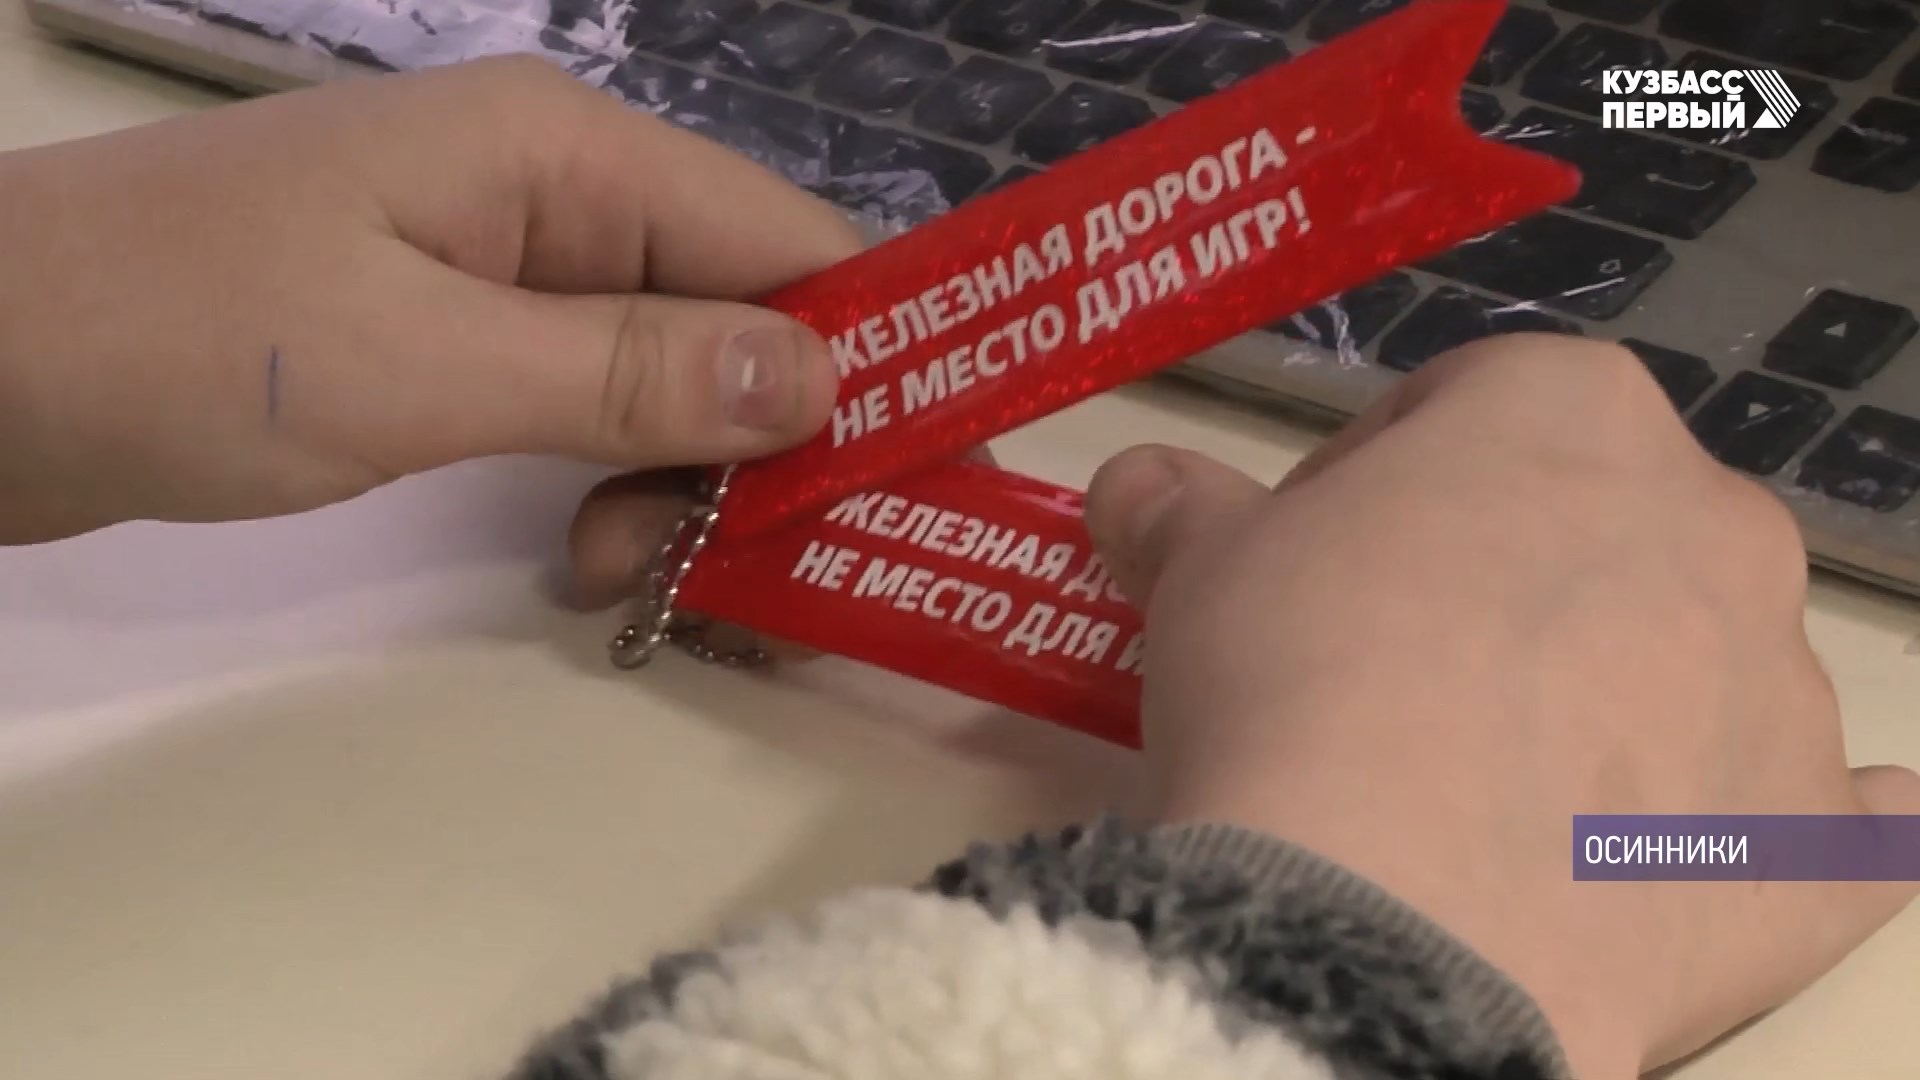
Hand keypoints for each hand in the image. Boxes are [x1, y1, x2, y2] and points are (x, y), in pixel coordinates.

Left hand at [0, 58, 854, 582]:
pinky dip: (610, 478)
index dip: (868, 354)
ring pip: (669, 369)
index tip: (911, 484)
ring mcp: (502, 264)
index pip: (785, 240)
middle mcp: (555, 193)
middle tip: (738, 564)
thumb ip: (629, 372)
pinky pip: (587, 401)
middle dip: (764, 440)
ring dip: (681, 476)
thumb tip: (826, 381)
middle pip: (738, 310)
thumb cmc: (184, 341)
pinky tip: (581, 550)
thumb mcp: (422, 364)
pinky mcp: (456, 335)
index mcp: (564, 152)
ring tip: (627, 569)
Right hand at [1082, 336, 1919, 1079]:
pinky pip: (1824, 814)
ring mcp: (1782, 684)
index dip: (1377, 480)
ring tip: (1496, 793)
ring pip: (1702, 658)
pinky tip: (1695, 849)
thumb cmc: (1293, 681)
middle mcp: (1713, 522)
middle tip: (1394, 671)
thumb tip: (1135, 484)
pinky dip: (1769, 820)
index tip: (1312, 562)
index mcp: (1572, 411)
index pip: (1472, 404)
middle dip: (1509, 576)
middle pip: (1601, 521)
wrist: (1386, 916)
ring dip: (1623, 693)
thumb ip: (1179, 507)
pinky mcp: (1814, 841)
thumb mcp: (1200, 570)